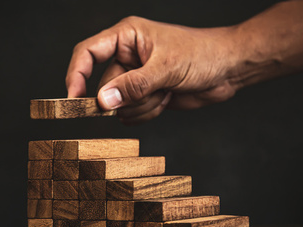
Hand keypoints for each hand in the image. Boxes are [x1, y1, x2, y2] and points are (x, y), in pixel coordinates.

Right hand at [66, 16, 239, 123]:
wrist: (228, 69)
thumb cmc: (202, 55)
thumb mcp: (166, 68)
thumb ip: (133, 86)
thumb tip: (103, 101)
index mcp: (127, 36)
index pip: (88, 52)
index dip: (76, 74)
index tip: (74, 98)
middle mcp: (128, 56)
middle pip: (104, 86)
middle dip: (126, 97)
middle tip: (152, 92)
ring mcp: (137, 77)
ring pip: (119, 104)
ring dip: (141, 106)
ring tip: (165, 92)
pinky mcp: (147, 94)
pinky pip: (133, 113)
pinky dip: (148, 113)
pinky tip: (167, 99)